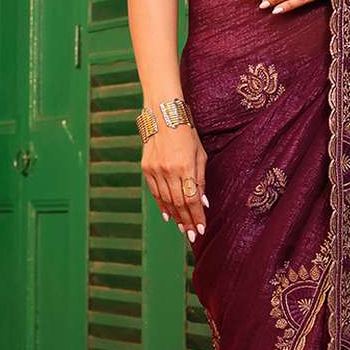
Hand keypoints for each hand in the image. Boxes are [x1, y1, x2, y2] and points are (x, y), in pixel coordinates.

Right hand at [141, 124, 207, 240]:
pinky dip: (162, 205)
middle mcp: (168, 170)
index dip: (197, 216)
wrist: (163, 114)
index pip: (192, 199)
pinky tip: (168, 215)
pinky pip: (155, 192)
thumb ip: (201, 179)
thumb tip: (203, 203)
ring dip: (176, 216)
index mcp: (185, 166)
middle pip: (179, 203)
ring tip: (183, 228)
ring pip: (166, 200)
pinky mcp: (146, 168)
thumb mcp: (200, 154)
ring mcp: (155, 170)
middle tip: (192, 235)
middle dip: (187, 221)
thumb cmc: (187, 132)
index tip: (201, 229)